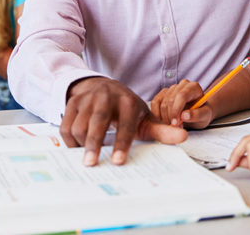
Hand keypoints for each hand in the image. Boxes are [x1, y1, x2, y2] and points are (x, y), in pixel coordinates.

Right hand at [62, 77, 186, 166]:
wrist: (102, 85)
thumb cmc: (125, 108)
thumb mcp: (144, 117)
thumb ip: (161, 130)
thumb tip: (183, 137)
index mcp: (128, 102)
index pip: (126, 124)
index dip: (122, 143)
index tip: (119, 162)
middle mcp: (106, 97)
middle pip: (98, 121)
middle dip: (94, 143)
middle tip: (91, 164)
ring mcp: (88, 99)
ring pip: (79, 125)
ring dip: (81, 144)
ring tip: (87, 156)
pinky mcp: (73, 102)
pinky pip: (66, 125)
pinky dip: (69, 141)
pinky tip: (77, 148)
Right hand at [150, 80, 212, 128]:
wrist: (196, 114)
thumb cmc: (202, 114)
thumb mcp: (205, 116)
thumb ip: (197, 115)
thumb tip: (185, 115)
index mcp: (194, 87)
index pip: (181, 96)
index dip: (176, 110)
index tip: (175, 123)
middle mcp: (182, 85)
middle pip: (170, 99)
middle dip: (170, 116)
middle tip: (174, 129)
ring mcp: (171, 88)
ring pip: (162, 102)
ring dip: (164, 117)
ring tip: (172, 126)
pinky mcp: (163, 94)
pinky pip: (155, 102)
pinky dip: (156, 114)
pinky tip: (163, 122)